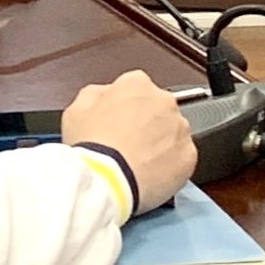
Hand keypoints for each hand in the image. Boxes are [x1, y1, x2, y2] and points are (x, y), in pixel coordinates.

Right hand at [59, 69, 195, 214]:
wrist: (107, 180)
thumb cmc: (92, 146)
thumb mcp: (76, 110)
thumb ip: (95, 94)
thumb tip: (105, 95)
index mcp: (137, 84)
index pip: (136, 88)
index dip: (125, 107)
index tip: (120, 122)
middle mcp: (164, 101)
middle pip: (158, 109)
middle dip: (147, 124)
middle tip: (129, 144)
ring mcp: (179, 129)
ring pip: (173, 133)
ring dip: (161, 144)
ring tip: (139, 163)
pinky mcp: (189, 156)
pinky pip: (183, 157)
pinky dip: (171, 165)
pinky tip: (151, 174)